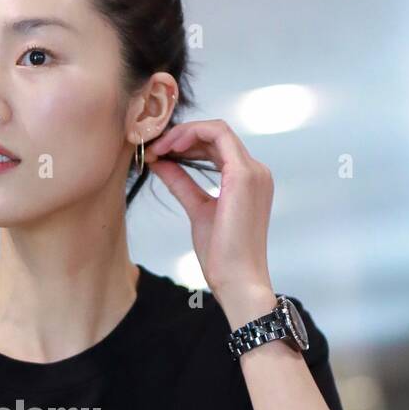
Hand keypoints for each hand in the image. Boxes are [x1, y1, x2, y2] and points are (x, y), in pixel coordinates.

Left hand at [143, 118, 274, 307]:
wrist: (237, 280)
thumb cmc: (222, 256)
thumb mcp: (197, 210)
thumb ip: (182, 183)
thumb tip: (161, 162)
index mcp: (248, 181)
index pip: (218, 146)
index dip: (186, 143)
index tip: (159, 152)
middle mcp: (256, 172)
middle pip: (217, 135)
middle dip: (181, 135)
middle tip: (152, 146)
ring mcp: (253, 172)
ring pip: (217, 130)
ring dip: (183, 133)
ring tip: (157, 146)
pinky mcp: (243, 176)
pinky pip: (218, 135)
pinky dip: (191, 135)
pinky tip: (169, 147)